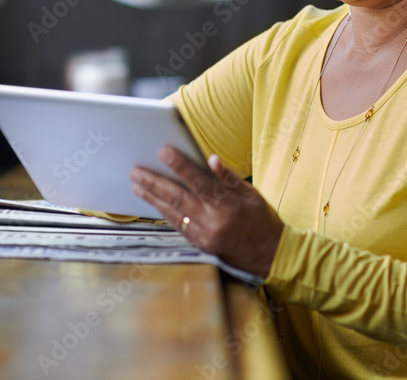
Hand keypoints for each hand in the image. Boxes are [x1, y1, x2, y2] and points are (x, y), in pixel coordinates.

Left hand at [130, 146, 283, 277]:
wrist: (269, 255)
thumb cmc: (263, 220)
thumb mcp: (252, 194)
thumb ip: (229, 178)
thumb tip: (211, 159)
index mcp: (228, 206)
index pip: (199, 181)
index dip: (180, 166)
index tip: (164, 152)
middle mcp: (213, 222)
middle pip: (178, 198)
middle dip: (155, 182)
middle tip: (137, 171)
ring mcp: (204, 236)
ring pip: (173, 213)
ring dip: (153, 198)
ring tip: (137, 185)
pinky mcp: (200, 245)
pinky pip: (178, 226)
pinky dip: (164, 213)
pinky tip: (153, 204)